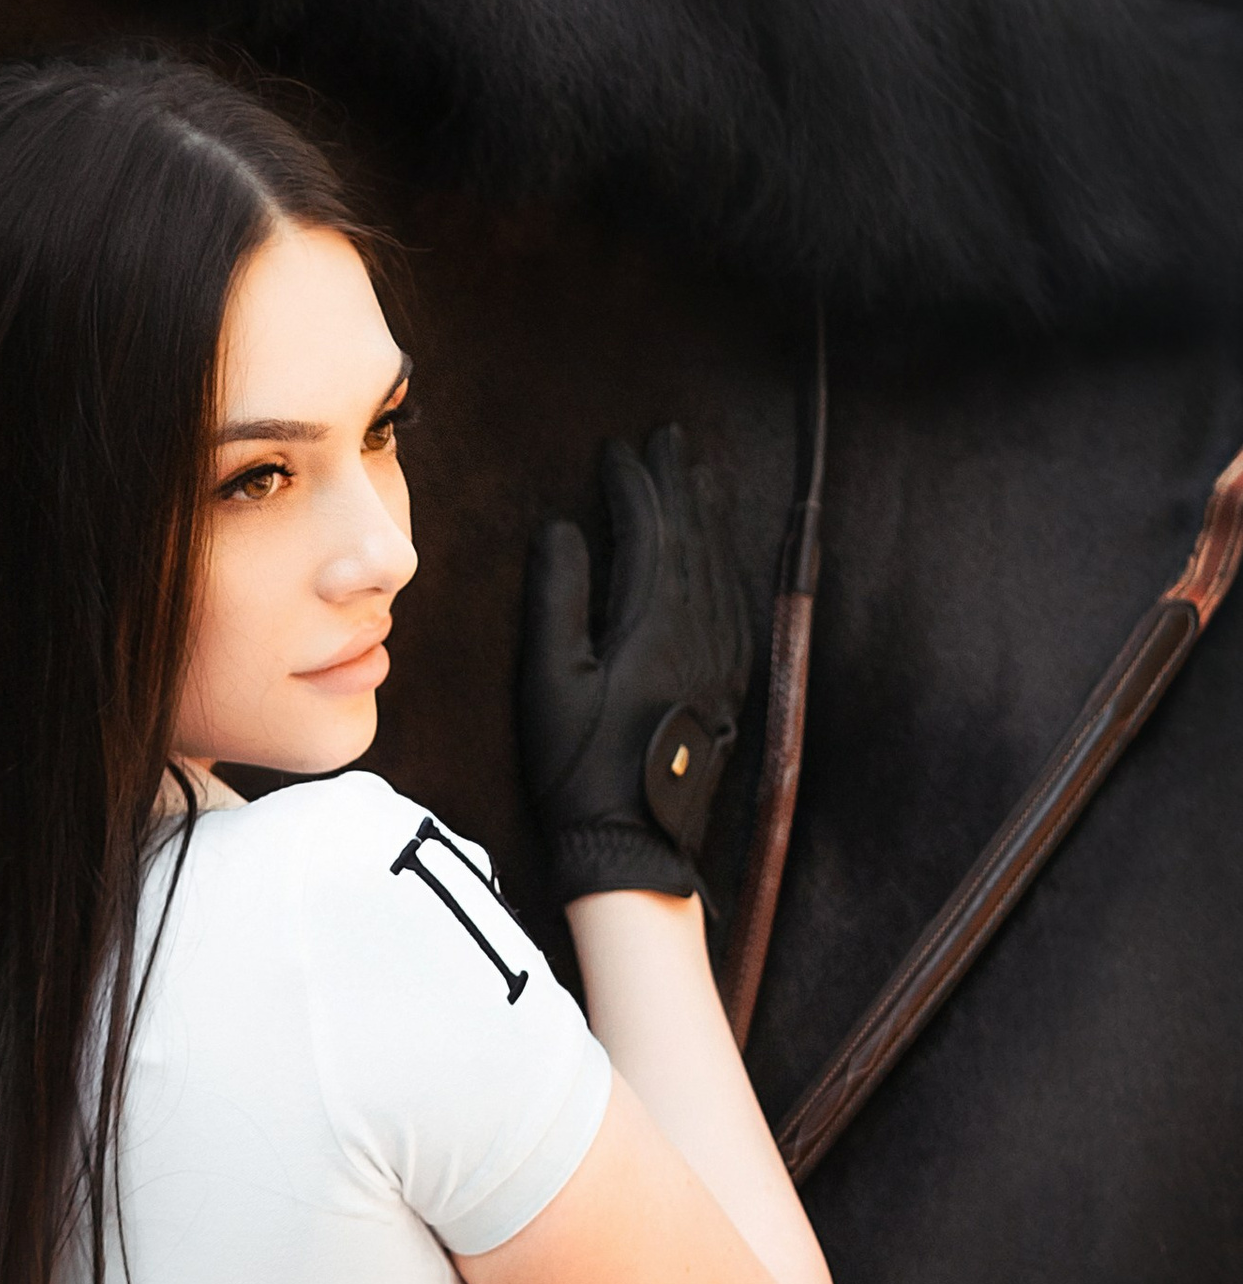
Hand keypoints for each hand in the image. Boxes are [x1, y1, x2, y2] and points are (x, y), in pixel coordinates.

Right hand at [518, 426, 753, 901]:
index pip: (650, 530)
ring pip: (720, 564)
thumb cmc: (578, 766)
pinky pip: (733, 599)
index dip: (634, 485)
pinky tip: (718, 552)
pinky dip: (724, 561)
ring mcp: (722, 656)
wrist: (634, 846)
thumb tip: (561, 529)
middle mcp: (699, 630)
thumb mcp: (550, 679)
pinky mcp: (731, 681)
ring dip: (708, 513)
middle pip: (693, 536)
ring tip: (699, 474)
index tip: (618, 451)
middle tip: (670, 438)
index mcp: (653, 622)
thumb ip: (559, 597)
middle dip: (680, 482)